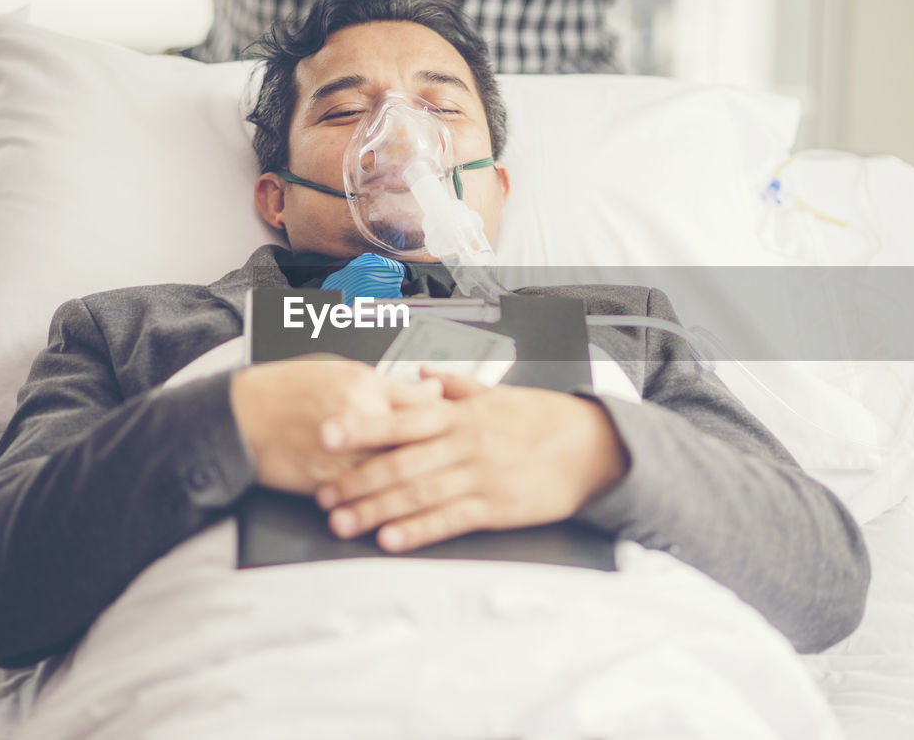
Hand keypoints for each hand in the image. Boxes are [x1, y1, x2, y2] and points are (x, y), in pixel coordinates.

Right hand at [230, 355, 443, 494]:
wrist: (239, 417)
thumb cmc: (285, 389)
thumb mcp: (339, 369)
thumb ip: (389, 383)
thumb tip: (431, 391)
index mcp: (363, 384)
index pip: (422, 406)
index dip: (445, 422)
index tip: (456, 429)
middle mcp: (356, 418)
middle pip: (415, 443)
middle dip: (438, 456)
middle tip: (454, 463)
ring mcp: (341, 453)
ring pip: (393, 474)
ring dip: (414, 483)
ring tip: (434, 487)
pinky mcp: (326, 481)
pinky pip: (365, 494)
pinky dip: (382, 498)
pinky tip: (397, 502)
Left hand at [313, 371, 627, 551]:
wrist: (592, 447)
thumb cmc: (543, 420)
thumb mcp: (498, 394)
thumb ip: (456, 386)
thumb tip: (420, 373)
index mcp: (460, 414)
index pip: (401, 418)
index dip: (361, 427)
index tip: (325, 433)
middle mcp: (464, 443)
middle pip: (400, 461)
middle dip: (356, 478)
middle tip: (321, 492)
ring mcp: (479, 477)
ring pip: (418, 493)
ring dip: (376, 509)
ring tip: (343, 522)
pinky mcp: (496, 507)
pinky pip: (450, 520)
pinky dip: (419, 530)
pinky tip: (391, 540)